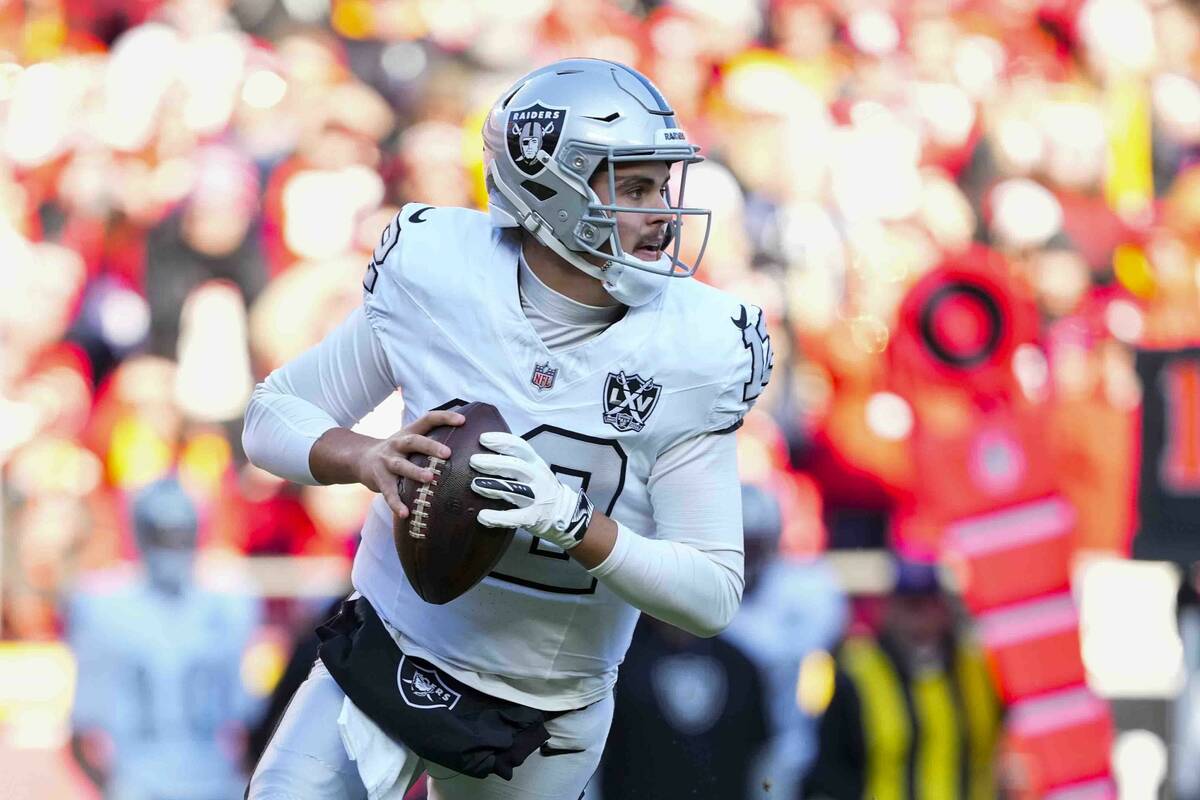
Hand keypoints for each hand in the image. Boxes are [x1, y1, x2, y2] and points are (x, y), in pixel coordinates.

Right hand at [357, 410, 464, 518]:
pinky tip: (405, 513)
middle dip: (430, 446)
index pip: (427, 419)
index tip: (462, 420)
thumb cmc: (396, 451)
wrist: (359, 459)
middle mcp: (396, 444)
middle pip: (414, 441)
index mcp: (408, 432)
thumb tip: (463, 440)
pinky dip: (396, 503)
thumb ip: (429, 440)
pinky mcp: (379, 480)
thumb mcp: (409, 440)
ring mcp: (386, 462)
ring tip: (430, 479)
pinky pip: (389, 492)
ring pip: (401, 466)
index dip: (444, 417)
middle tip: (448, 454)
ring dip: (415, 472)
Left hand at [469, 432, 593, 549]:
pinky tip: (483, 516)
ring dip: (493, 487)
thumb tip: (484, 453)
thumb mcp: (534, 470)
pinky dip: (498, 517)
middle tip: (473, 461)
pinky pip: (515, 517)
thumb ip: (515, 462)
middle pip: (516, 467)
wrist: (566, 515)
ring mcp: (537, 498)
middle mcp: (537, 478)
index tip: (483, 438)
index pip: (520, 447)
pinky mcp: (534, 518)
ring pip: (514, 490)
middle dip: (493, 463)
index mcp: (536, 463)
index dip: (502, 441)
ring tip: (474, 485)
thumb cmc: (542, 489)